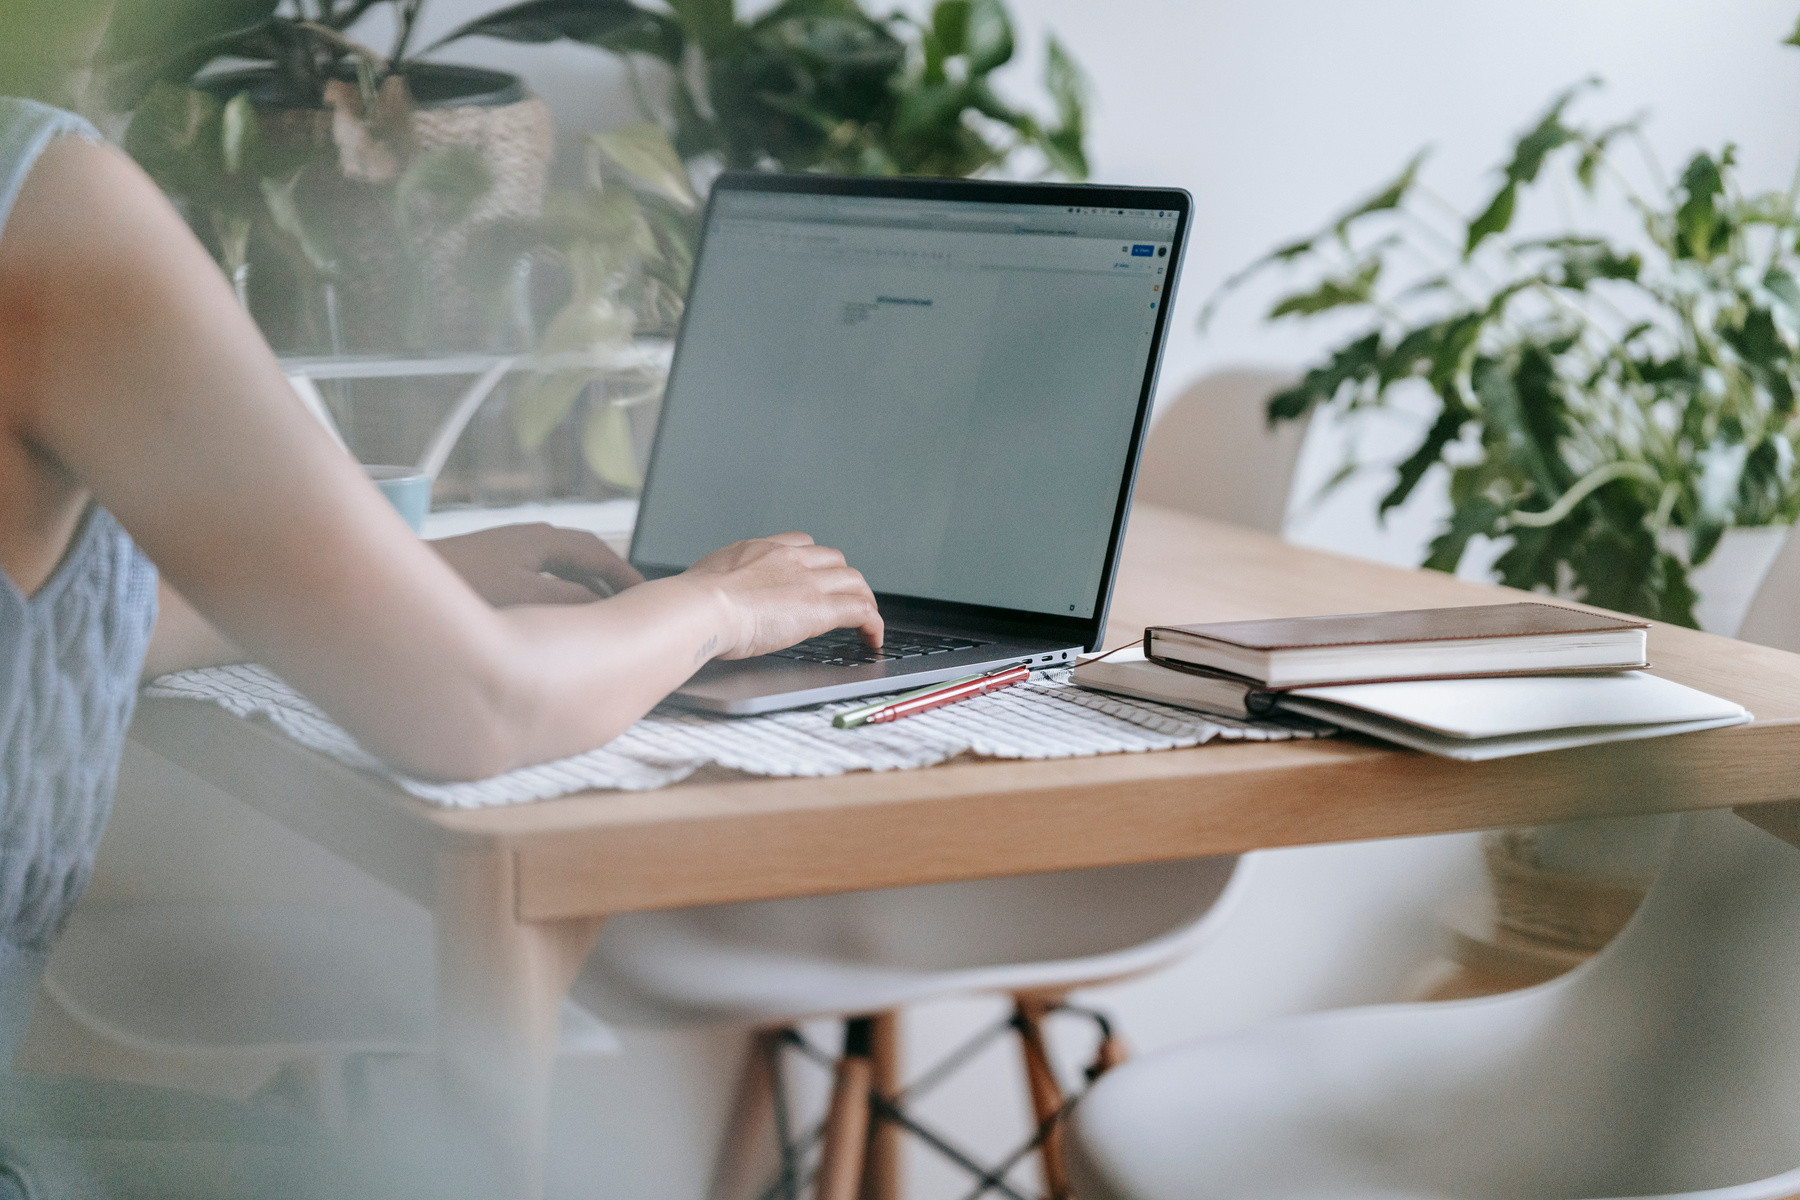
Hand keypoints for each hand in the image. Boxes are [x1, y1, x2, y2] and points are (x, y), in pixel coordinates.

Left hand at [431, 524, 643, 607]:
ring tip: (598, 621)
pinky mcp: (490, 572)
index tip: (649, 601)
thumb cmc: (456, 587)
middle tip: (631, 613)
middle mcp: (528, 541)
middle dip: (610, 584)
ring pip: (562, 572)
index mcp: (542, 540)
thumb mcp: (522, 596)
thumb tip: (602, 604)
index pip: (599, 555)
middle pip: (584, 559)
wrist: (389, 586)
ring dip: (584, 593)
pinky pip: (541, 582)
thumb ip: (570, 599)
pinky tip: (553, 624)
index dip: (626, 578)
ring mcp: (508, 555)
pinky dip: (559, 599)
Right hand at [682, 532, 882, 659]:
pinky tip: (872, 638)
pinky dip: (873, 623)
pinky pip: (862, 610)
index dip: (814, 561)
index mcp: (759, 549)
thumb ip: (715, 584)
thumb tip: (703, 597)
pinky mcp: (820, 608)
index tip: (815, 577)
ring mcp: (807, 581)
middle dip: (842, 579)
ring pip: (854, 581)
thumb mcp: (703, 580)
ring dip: (862, 599)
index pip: (801, 543)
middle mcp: (788, 558)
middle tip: (844, 600)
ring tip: (864, 621)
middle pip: (833, 559)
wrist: (702, 608)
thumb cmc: (692, 602)